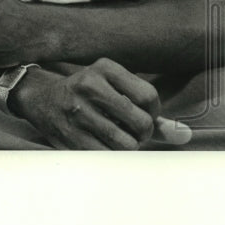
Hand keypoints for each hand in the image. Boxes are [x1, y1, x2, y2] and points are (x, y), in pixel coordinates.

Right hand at [11, 59, 161, 149]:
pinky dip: (112, 156)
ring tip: (119, 139)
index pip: (149, 97)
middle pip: (141, 122)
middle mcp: (89, 85)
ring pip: (126, 144)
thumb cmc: (88, 94)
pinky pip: (107, 156)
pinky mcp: (69, 135)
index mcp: (104, 67)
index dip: (154, 113)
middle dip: (143, 134)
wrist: (40, 98)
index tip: (143, 115)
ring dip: (128, 148)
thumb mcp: (114, 88)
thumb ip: (150, 111)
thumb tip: (184, 134)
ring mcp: (77, 111)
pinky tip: (104, 145)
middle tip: (133, 132)